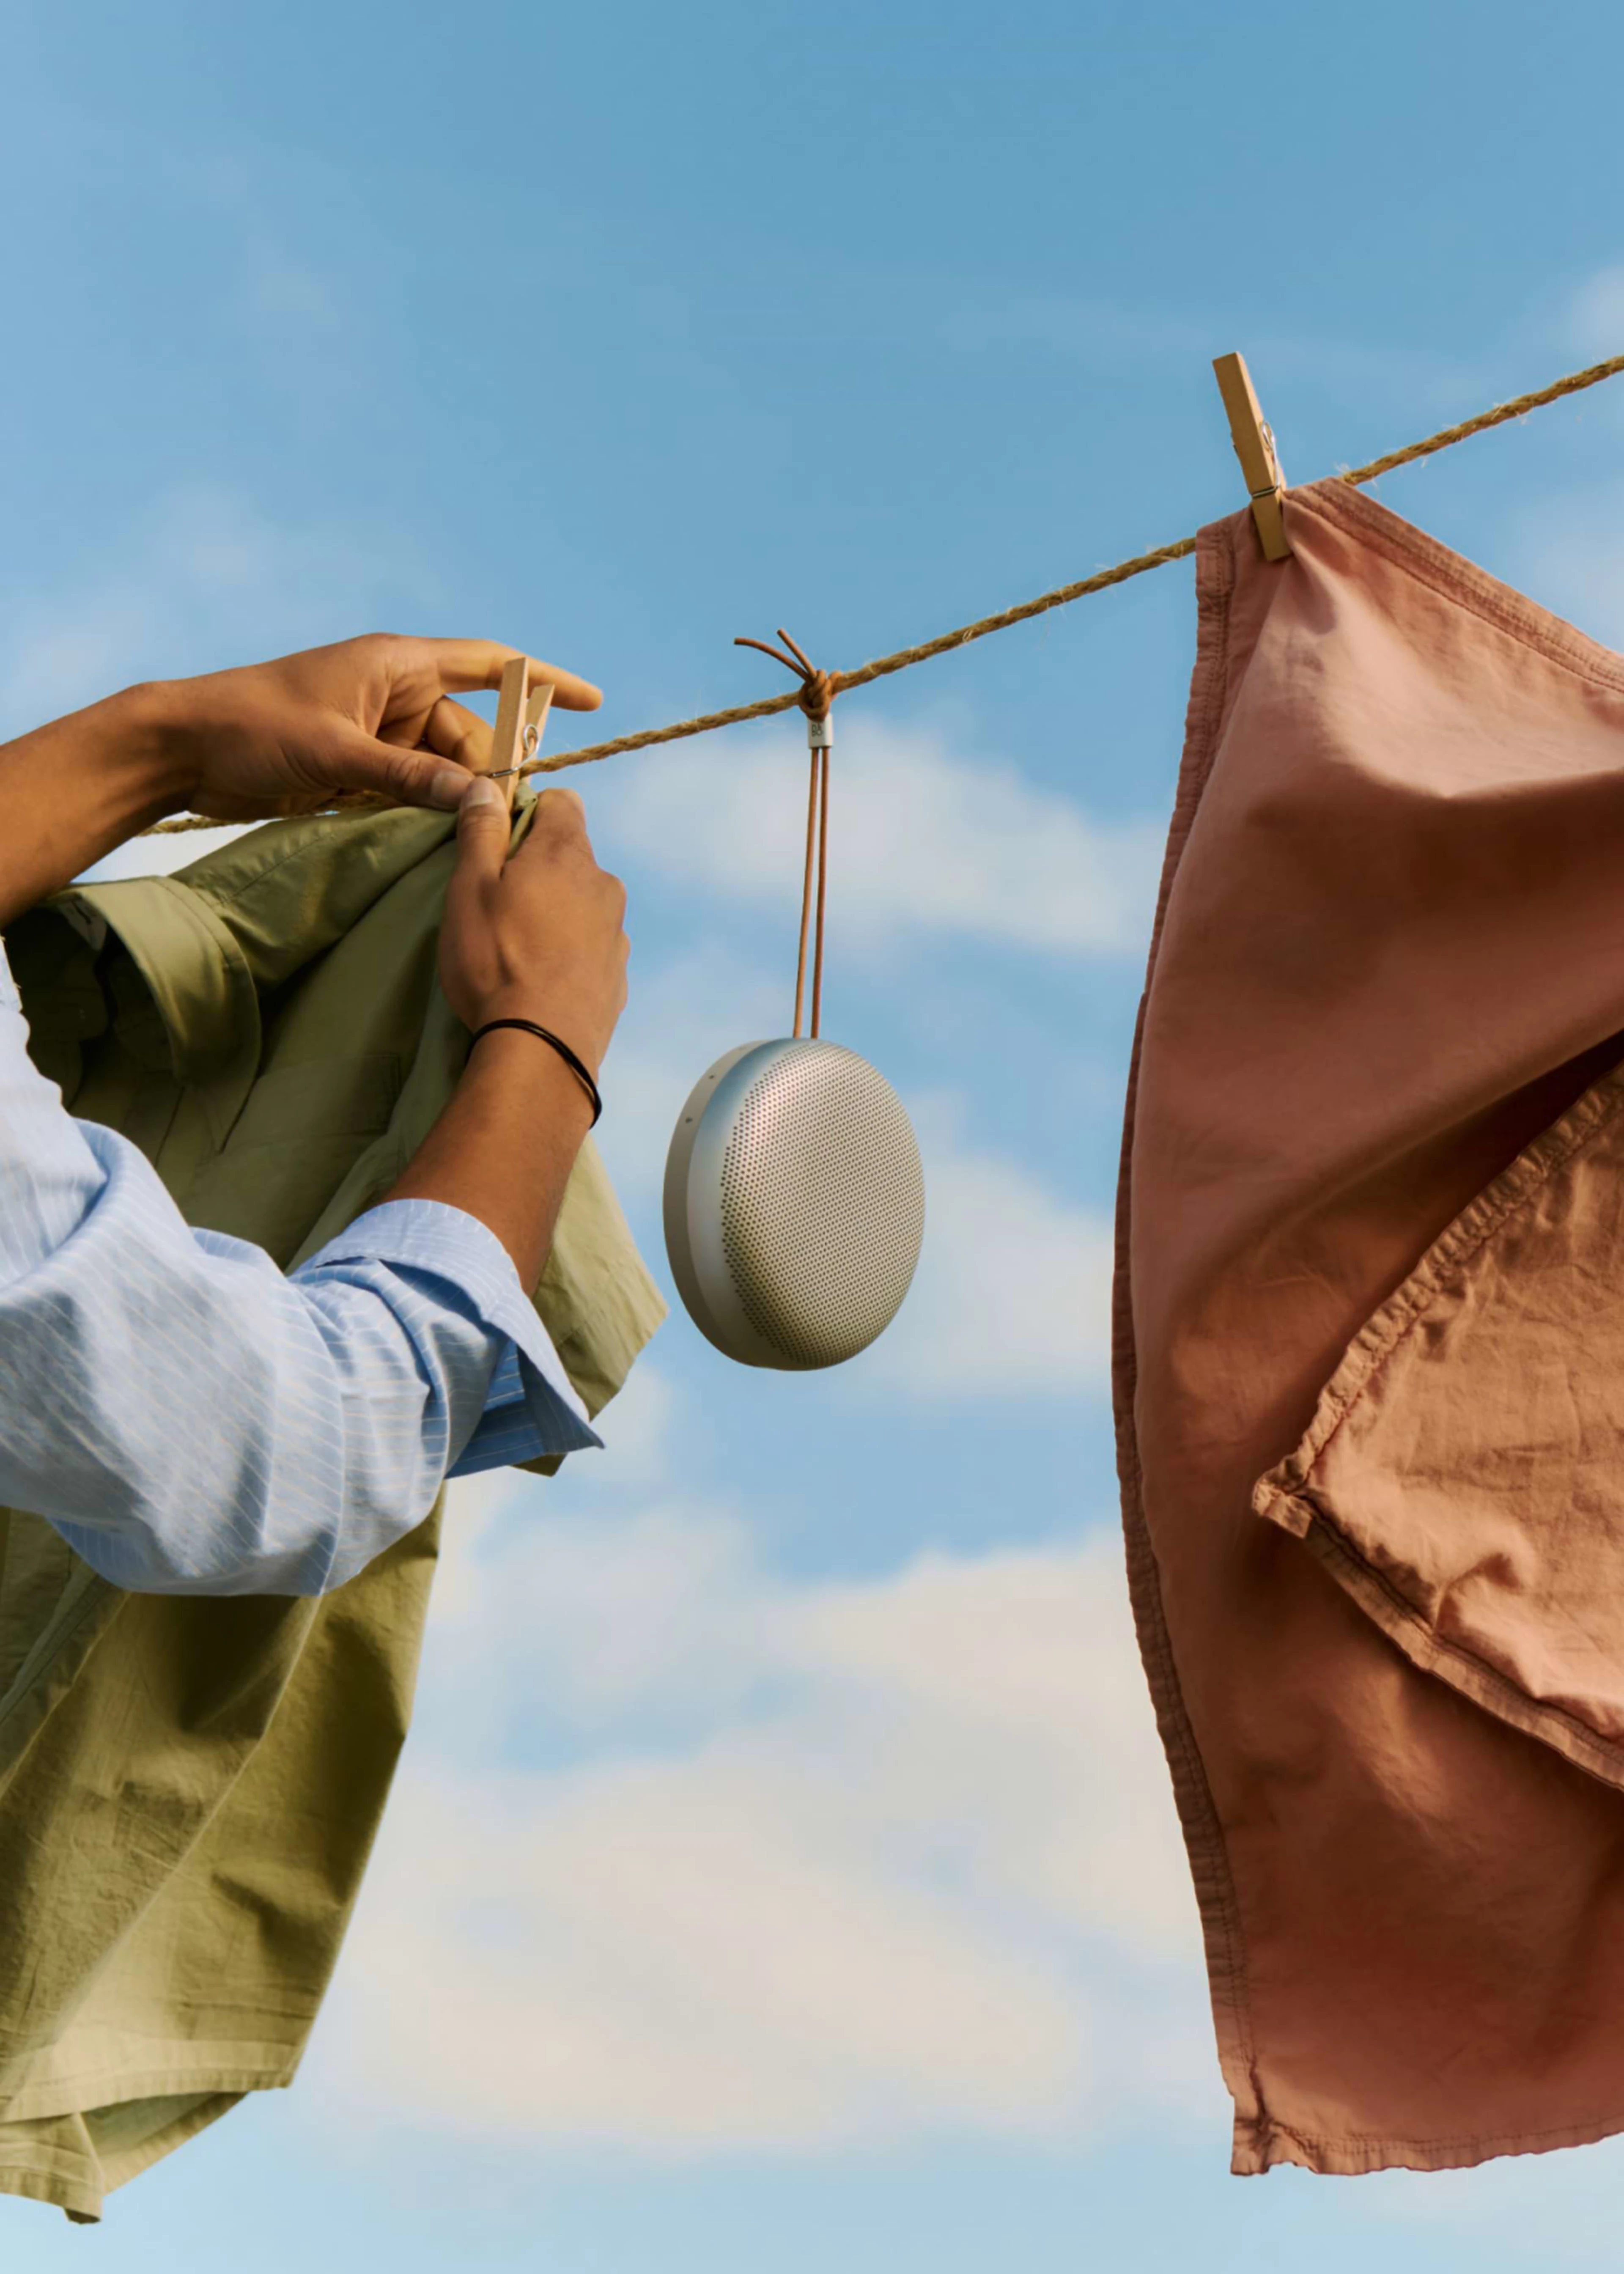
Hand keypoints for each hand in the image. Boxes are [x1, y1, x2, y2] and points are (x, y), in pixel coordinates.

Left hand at [146, 634, 601, 821]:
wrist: (184, 747)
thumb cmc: (253, 727)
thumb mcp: (338, 754)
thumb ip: (410, 775)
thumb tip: (479, 798)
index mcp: (397, 664)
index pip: (491, 664)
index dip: (543, 680)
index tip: (591, 698)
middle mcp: (394, 693)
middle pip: (471, 733)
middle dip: (491, 773)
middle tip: (507, 823)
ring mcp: (378, 732)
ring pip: (443, 768)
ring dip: (454, 800)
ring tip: (468, 838)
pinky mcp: (359, 766)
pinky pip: (412, 788)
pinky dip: (425, 810)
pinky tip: (435, 839)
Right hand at [440, 780, 629, 1074]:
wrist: (542, 1049)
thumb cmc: (496, 960)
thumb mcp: (471, 887)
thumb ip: (481, 831)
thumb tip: (487, 787)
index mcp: (568, 854)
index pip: (562, 802)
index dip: (527, 812)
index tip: (499, 843)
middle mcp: (604, 885)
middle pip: (571, 855)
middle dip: (538, 867)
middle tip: (499, 903)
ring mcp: (617, 932)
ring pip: (584, 902)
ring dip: (556, 911)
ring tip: (519, 948)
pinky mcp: (618, 975)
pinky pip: (592, 945)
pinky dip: (570, 950)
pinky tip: (542, 978)